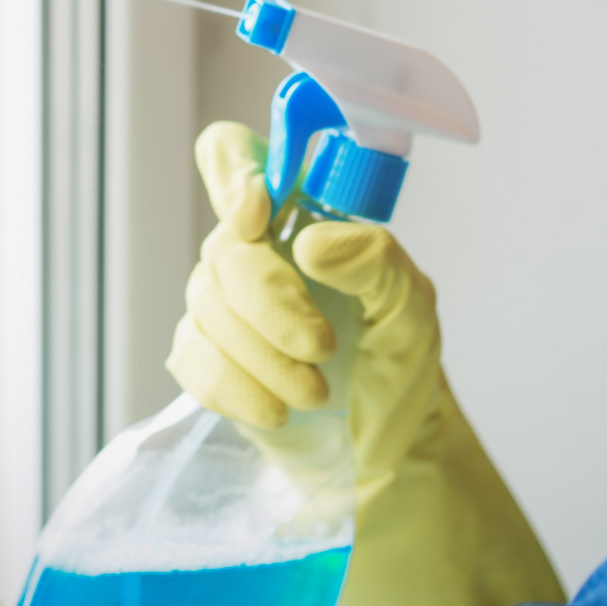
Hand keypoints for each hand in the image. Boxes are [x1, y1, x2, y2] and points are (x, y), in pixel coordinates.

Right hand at [167, 121, 564, 605]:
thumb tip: (313, 243)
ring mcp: (222, 304)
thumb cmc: (399, 362)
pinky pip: (193, 358)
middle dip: (271, 304)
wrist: (384, 449)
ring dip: (266, 358)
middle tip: (323, 349)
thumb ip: (376, 263)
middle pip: (226, 249)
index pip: (234, 156)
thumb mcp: (413, 309)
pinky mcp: (206, 357)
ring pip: (209, 307)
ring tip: (316, 393)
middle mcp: (252, 249)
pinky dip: (235, 389)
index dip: (232, 172)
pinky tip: (276, 413)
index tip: (257, 215)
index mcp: (299, 215)